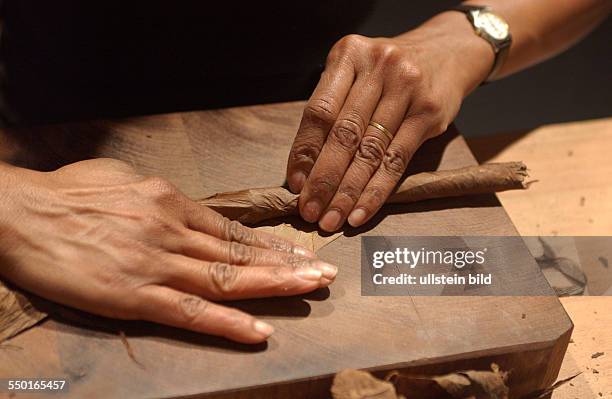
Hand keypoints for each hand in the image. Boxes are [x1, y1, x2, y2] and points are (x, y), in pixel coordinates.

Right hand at [0, 159, 336, 343]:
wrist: (18, 213)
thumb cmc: (66, 193)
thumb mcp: (122, 181)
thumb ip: (160, 199)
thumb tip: (184, 208)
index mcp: (170, 202)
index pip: (233, 228)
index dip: (271, 243)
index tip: (301, 251)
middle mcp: (172, 230)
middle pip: (241, 251)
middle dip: (288, 263)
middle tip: (325, 272)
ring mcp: (156, 264)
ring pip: (227, 278)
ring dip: (273, 285)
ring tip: (310, 290)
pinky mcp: (133, 295)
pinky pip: (190, 312)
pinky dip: (228, 323)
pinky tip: (258, 332)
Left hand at [286, 12, 492, 230]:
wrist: (445, 51)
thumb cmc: (388, 72)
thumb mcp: (356, 72)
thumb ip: (332, 108)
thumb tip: (305, 167)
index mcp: (349, 54)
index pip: (320, 111)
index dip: (305, 151)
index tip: (295, 184)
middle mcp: (378, 68)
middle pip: (344, 133)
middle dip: (323, 179)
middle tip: (310, 210)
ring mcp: (407, 89)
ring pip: (370, 152)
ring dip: (347, 192)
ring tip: (332, 218)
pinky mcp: (428, 113)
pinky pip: (396, 160)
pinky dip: (376, 191)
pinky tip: (360, 212)